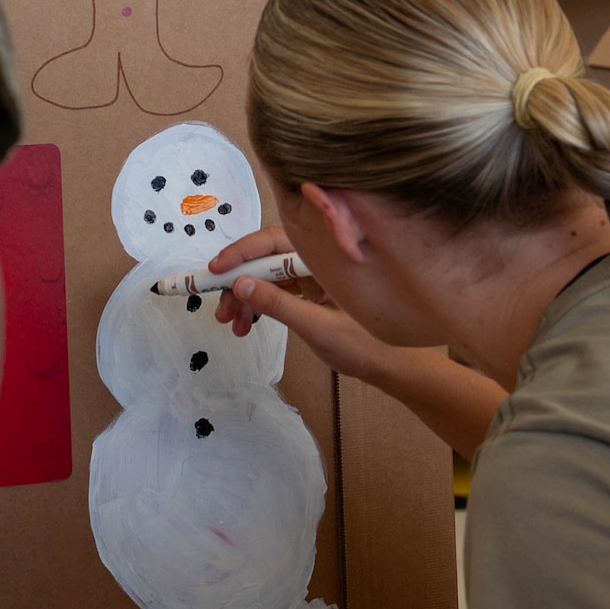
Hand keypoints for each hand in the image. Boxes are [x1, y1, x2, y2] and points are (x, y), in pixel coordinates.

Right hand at [209, 228, 398, 382]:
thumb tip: (240, 284)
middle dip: (239, 281)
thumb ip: (278, 304)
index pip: (275, 242)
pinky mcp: (313, 292)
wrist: (394, 367)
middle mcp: (320, 261)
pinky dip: (260, 305)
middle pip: (267, 259)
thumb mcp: (318, 327)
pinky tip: (248, 324)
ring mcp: (315, 276)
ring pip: (269, 276)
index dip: (242, 254)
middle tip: (220, 308)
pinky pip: (278, 290)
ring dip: (246, 296)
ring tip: (232, 323)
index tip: (216, 271)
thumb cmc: (367, 346)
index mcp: (328, 258)